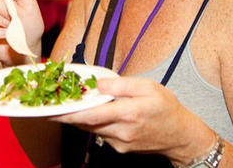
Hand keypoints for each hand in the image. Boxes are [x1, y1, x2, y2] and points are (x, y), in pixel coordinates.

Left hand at [51, 77, 213, 163]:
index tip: (52, 110)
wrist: (181, 136)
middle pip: (87, 123)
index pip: (92, 115)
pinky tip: (94, 114)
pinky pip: (101, 134)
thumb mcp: (148, 87)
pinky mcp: (120, 148)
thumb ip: (122, 85)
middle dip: (68, 115)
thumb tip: (99, 83)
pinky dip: (94, 124)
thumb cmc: (166, 108)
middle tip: (51, 106)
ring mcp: (120, 143)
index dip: (69, 113)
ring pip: (92, 129)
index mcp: (129, 113)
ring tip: (68, 106)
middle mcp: (122, 131)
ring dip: (80, 119)